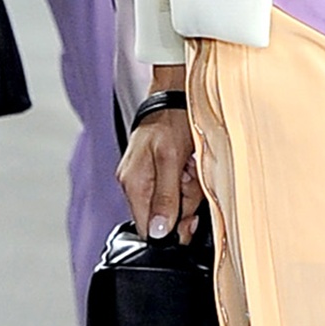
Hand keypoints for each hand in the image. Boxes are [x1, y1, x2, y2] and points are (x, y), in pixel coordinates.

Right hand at [119, 69, 202, 241]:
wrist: (175, 94)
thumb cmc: (172, 119)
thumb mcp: (171, 159)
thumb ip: (166, 197)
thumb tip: (158, 231)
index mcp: (133, 184)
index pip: (147, 230)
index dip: (171, 229)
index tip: (189, 216)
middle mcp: (135, 184)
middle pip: (163, 217)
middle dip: (184, 203)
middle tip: (191, 179)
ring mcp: (145, 178)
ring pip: (174, 204)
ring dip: (190, 190)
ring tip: (191, 166)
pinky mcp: (156, 172)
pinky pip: (176, 189)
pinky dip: (188, 181)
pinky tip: (190, 165)